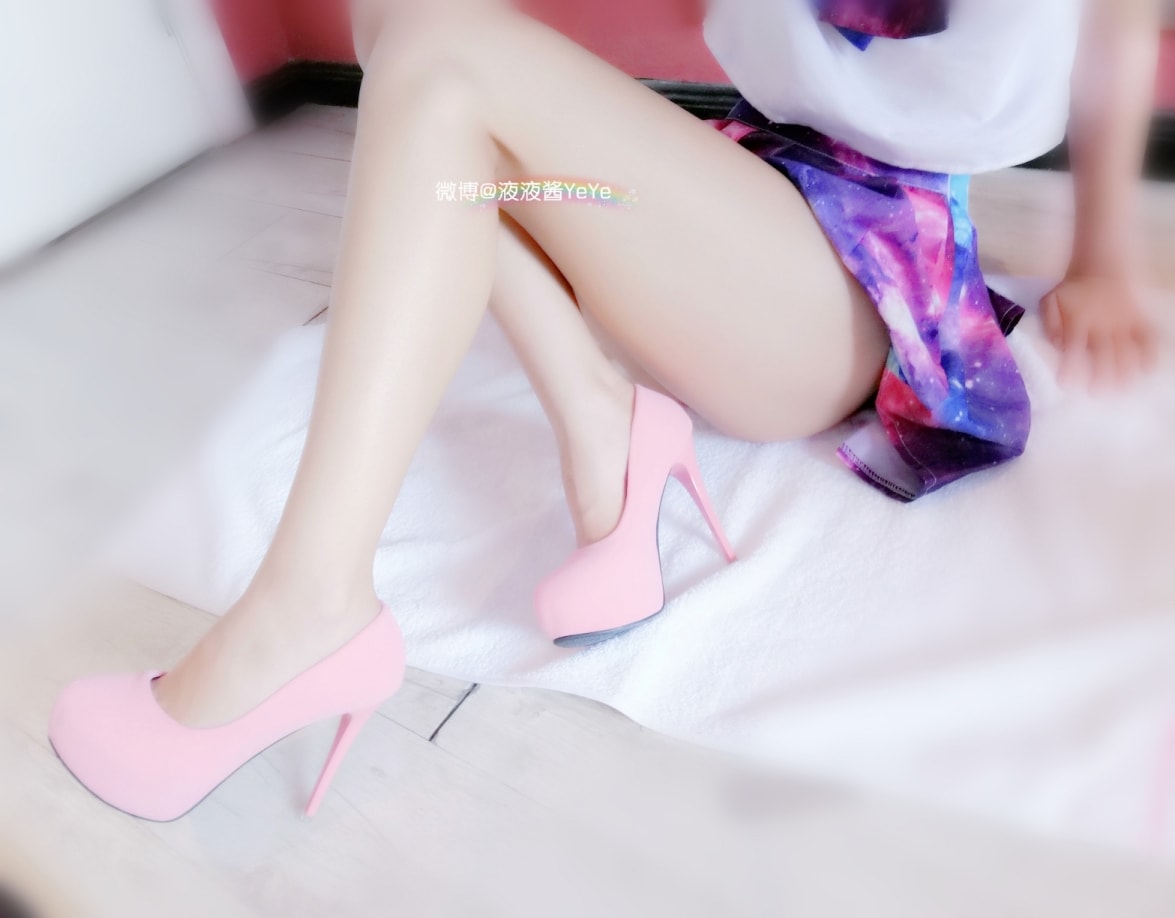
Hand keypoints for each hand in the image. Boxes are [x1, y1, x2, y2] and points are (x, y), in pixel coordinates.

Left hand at [1040, 272, 1157, 389]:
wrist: (1100, 266)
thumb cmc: (1072, 291)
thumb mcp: (1051, 300)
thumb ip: (1050, 321)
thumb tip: (1057, 341)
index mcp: (1079, 321)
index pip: (1073, 346)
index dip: (1069, 365)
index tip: (1066, 383)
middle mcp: (1102, 324)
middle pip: (1103, 353)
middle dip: (1101, 374)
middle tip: (1098, 394)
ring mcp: (1122, 322)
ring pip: (1126, 348)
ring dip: (1126, 369)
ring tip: (1124, 388)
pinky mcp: (1137, 319)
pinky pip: (1148, 335)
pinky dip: (1150, 351)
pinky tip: (1149, 368)